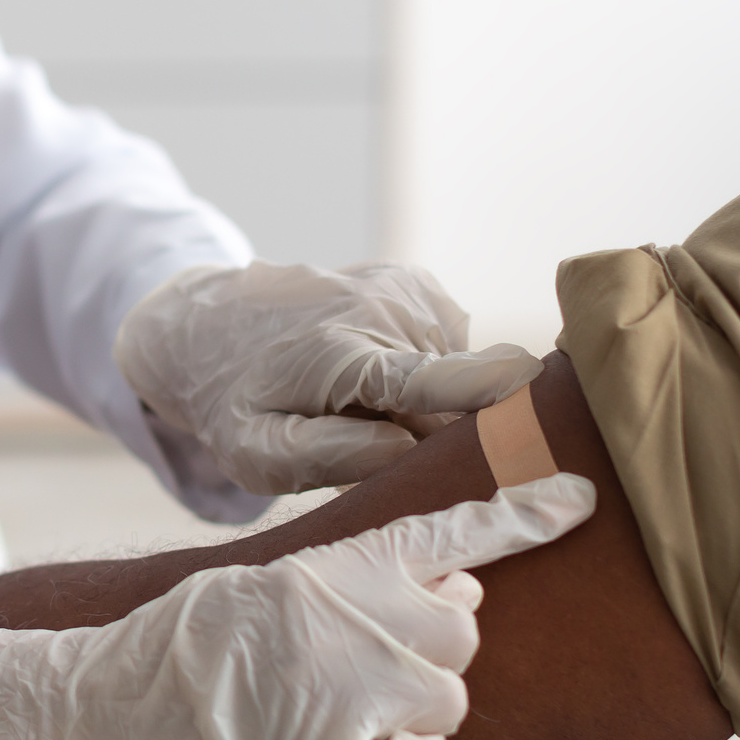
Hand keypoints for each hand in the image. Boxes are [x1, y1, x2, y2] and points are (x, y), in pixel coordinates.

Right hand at [0, 474, 596, 739]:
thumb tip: (462, 600)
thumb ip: (365, 582)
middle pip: (463, 637)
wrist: (110, 707)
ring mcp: (355, 692)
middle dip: (429, 653)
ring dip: (409, 716)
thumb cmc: (191, 643)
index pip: (450, 532)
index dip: (525, 514)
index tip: (586, 499)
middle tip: (359, 664)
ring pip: (449, 704)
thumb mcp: (273, 582)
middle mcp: (358, 618)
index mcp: (338, 562)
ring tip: (333, 712)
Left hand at [115, 260, 544, 494]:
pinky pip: (450, 349)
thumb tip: (403, 453)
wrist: (208, 324)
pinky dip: (424, 371)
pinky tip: (374, 373)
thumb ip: (325, 457)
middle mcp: (380, 308)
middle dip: (433, 435)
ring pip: (456, 376)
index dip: (478, 386)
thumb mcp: (255, 452)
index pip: (422, 377)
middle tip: (367, 442)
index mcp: (338, 356)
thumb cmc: (233, 403)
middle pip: (453, 399)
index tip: (531, 383)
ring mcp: (404, 286)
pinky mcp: (418, 281)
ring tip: (357, 403)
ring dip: (422, 405)